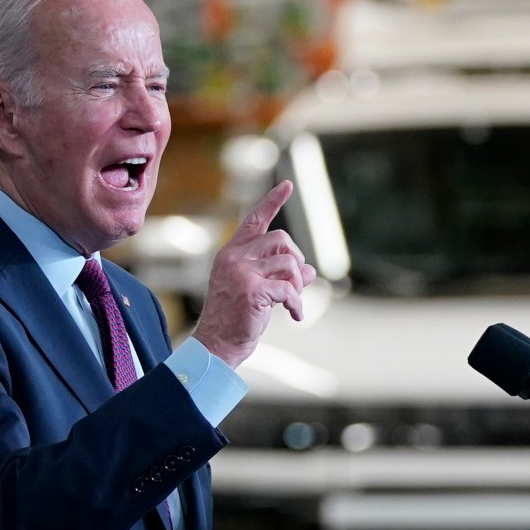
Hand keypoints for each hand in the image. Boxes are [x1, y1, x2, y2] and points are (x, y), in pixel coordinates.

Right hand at [195, 182, 315, 366]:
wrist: (217, 344)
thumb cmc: (237, 318)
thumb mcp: (259, 291)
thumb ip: (281, 276)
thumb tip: (311, 271)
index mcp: (232, 253)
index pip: (255, 220)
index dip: (273, 201)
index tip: (288, 184)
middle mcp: (235, 258)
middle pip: (281, 240)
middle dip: (297, 260)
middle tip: (297, 282)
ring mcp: (242, 272)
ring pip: (289, 263)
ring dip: (298, 284)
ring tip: (293, 302)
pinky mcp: (252, 290)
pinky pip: (289, 289)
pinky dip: (297, 303)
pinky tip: (295, 316)